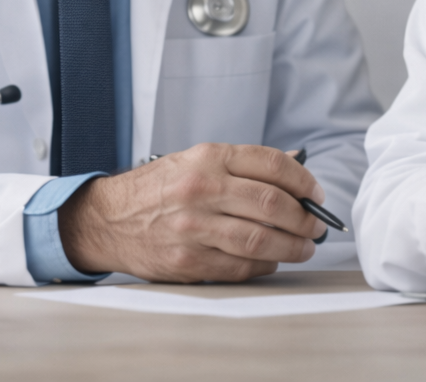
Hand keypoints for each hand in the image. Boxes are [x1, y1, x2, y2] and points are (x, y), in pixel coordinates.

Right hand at [58, 143, 327, 281]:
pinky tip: (273, 261)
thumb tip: (295, 170)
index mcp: (209, 158)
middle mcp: (202, 189)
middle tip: (316, 226)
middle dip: (304, 219)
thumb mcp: (197, 160)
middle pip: (273, 205)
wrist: (109, 219)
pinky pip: (240, 267)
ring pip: (261, 240)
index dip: (304, 181)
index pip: (273, 164)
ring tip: (304, 247)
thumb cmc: (159, 187)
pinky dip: (265, 266)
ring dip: (292, 247)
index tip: (316, 194)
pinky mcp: (188, 261)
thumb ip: (243, 165)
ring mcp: (194, 228)